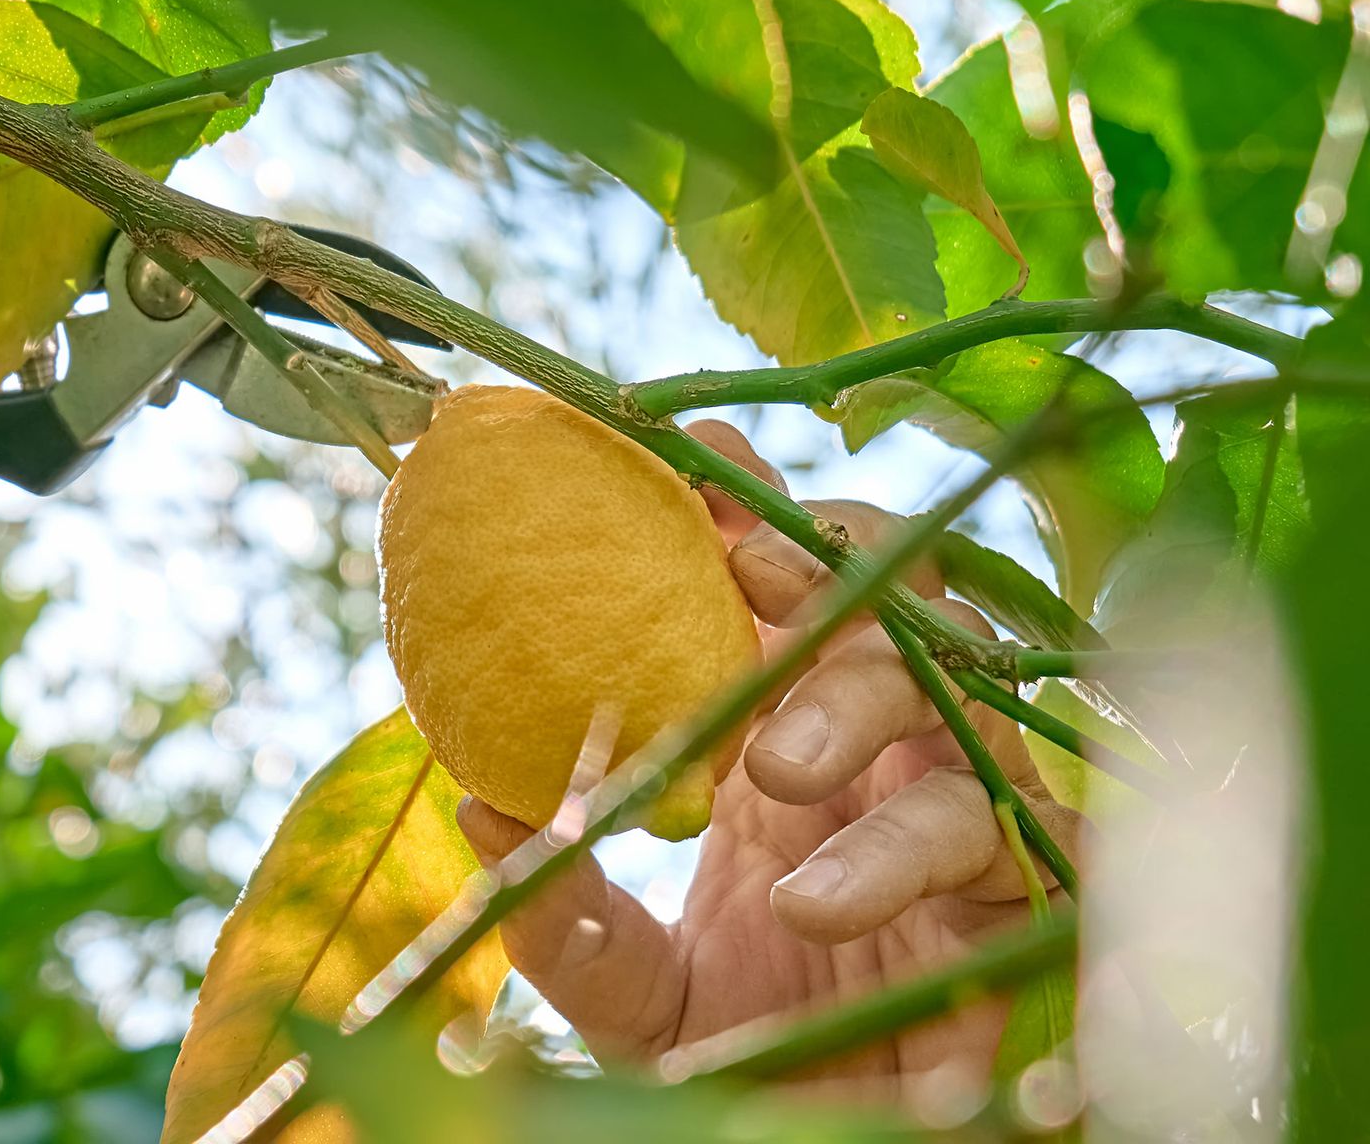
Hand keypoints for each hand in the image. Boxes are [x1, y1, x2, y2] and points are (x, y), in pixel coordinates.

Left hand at [459, 422, 1073, 1095]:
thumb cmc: (738, 1051)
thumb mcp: (629, 984)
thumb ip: (565, 907)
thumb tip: (478, 804)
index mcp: (801, 732)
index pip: (798, 582)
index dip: (757, 506)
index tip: (691, 455)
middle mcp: (895, 753)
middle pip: (901, 603)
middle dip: (826, 563)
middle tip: (740, 572)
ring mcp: (968, 818)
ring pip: (963, 704)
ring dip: (865, 709)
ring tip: (771, 769)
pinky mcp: (1029, 907)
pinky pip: (1021, 848)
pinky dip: (918, 856)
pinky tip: (818, 900)